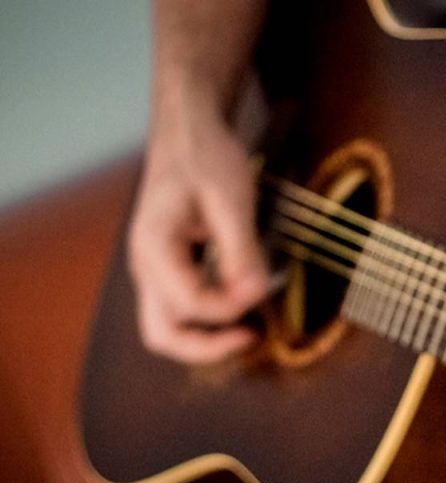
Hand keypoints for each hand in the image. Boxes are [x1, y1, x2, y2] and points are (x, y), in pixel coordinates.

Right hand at [128, 104, 268, 363]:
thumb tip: (255, 294)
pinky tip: (242, 307)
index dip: (231, 307)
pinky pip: (181, 311)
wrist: (188, 133)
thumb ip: (241, 249)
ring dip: (207, 339)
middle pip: (163, 335)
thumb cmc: (206, 158)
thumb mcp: (231, 199)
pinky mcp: (170, 270)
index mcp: (154, 248)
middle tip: (253, 337)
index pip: (190, 304)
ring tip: (250, 330)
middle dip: (208, 347)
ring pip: (168, 329)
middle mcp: (145, 267)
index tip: (262, 288)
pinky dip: (208, 321)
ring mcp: (154, 272)